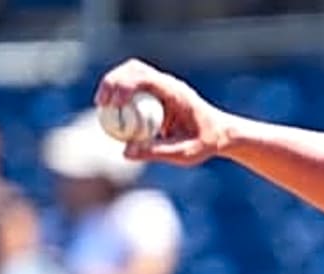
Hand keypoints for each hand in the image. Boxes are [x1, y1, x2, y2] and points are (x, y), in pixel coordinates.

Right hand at [95, 58, 231, 165]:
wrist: (221, 133)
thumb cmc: (206, 143)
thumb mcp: (185, 153)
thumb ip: (156, 153)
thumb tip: (126, 152)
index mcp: (177, 93)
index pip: (145, 78)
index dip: (124, 87)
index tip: (113, 105)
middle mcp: (169, 83)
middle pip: (134, 69)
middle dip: (112, 82)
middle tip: (101, 104)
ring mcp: (163, 84)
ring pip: (132, 71)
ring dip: (113, 83)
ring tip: (102, 105)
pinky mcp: (158, 90)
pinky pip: (135, 83)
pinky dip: (120, 91)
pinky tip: (112, 108)